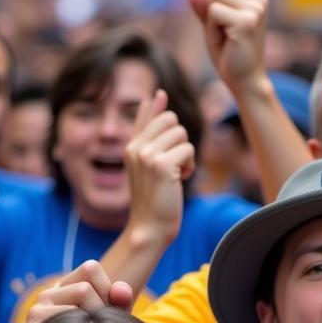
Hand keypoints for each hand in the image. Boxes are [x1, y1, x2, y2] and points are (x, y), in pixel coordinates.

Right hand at [25, 261, 133, 322]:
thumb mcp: (109, 318)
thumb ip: (120, 302)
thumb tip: (123, 292)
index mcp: (66, 286)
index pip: (90, 268)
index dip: (106, 288)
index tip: (107, 309)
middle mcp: (48, 294)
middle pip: (84, 289)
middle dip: (99, 310)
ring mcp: (37, 311)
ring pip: (73, 309)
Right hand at [124, 87, 194, 244]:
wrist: (149, 228)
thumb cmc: (154, 200)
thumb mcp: (149, 169)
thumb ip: (152, 143)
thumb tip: (157, 111)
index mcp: (131, 147)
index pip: (146, 116)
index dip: (156, 106)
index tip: (161, 94)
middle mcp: (135, 148)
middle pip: (170, 120)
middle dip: (180, 140)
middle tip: (175, 163)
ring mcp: (146, 155)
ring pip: (181, 133)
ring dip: (187, 154)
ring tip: (176, 174)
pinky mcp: (161, 165)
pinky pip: (188, 150)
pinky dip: (190, 165)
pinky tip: (180, 179)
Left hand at [188, 0, 267, 91]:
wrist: (245, 82)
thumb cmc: (230, 55)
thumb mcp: (214, 26)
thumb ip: (204, 7)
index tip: (224, 22)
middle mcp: (259, 0)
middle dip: (212, 7)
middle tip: (224, 32)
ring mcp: (256, 9)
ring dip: (212, 19)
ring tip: (226, 37)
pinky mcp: (247, 22)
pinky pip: (214, 11)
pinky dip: (213, 28)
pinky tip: (227, 42)